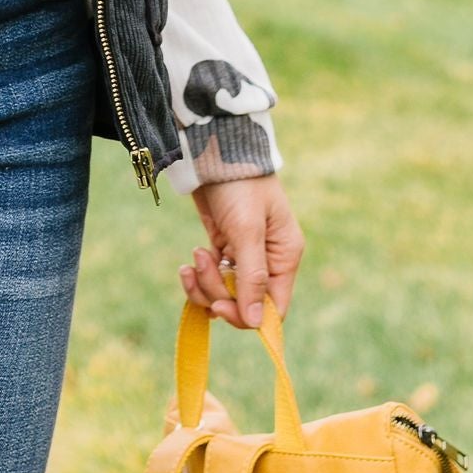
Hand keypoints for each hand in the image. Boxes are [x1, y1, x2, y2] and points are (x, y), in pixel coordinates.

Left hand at [179, 171, 303, 330]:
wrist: (215, 150)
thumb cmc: (239, 184)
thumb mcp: (246, 230)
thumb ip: (251, 277)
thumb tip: (257, 322)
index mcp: (284, 257)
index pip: (273, 308)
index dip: (246, 315)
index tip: (220, 306)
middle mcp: (268, 261)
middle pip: (243, 303)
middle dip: (217, 290)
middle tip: (201, 262)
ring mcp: (244, 256)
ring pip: (224, 293)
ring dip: (204, 282)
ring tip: (194, 256)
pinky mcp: (223, 248)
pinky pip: (212, 278)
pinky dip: (198, 275)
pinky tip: (188, 262)